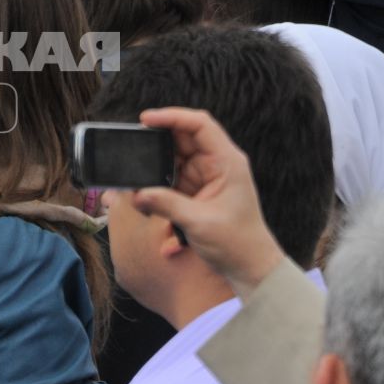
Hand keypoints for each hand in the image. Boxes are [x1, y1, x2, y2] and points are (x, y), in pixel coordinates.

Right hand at [127, 107, 286, 288]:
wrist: (250, 266)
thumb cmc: (237, 243)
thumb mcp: (199, 222)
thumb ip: (166, 204)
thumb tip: (137, 194)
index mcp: (227, 162)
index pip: (200, 125)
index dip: (173, 117)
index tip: (146, 119)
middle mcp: (217, 164)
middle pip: (183, 138)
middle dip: (157, 140)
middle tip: (133, 145)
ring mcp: (206, 177)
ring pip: (174, 158)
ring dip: (154, 164)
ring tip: (136, 173)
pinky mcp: (196, 191)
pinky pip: (171, 177)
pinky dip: (156, 182)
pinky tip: (144, 190)